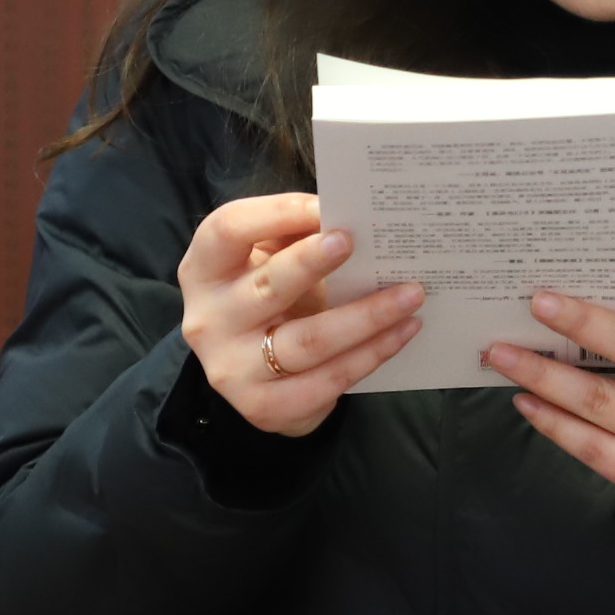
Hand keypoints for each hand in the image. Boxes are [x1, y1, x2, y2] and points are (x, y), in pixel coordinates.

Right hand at [178, 194, 420, 437]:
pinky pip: (327, 381)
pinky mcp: (263, 407)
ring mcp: (232, 370)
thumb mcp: (268, 260)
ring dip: (366, 316)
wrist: (257, 372)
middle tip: (361, 243)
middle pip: (269, 287)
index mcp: (204, 270)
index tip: (324, 206)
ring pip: (308, 341)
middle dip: (316, 262)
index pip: (227, 231)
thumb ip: (295, 234)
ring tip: (410, 294)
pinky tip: (402, 332)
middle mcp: (208, 321)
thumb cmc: (269, 297)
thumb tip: (353, 215)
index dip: (275, 214)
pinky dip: (371, 355)